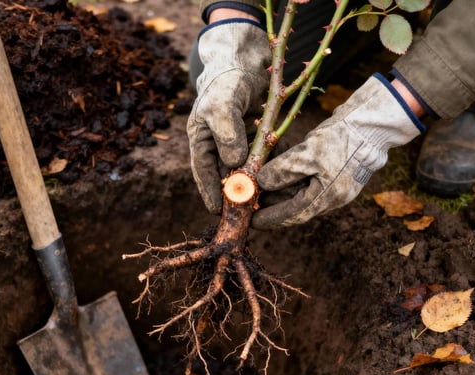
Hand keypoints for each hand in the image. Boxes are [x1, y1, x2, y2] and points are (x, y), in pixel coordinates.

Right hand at [187, 20, 270, 213]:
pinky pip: (258, 157)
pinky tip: (274, 180)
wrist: (245, 59)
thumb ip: (227, 136)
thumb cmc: (228, 79)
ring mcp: (235, 139)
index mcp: (200, 137)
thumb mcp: (223, 106)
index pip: (203, 171)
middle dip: (232, 194)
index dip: (210, 192)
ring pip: (241, 169)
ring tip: (259, 204)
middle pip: (222, 174)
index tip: (218, 211)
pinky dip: (264, 168)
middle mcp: (215, 142)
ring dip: (250, 185)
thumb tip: (234, 166)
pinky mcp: (253, 136)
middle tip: (241, 214)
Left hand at [252, 74, 425, 229]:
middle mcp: (332, 195)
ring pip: (301, 191)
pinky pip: (308, 178)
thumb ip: (283, 172)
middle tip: (250, 201)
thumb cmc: (341, 139)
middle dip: (273, 204)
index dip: (271, 218)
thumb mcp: (308, 154)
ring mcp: (335, 183)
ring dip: (280, 189)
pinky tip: (276, 168)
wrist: (373, 122)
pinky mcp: (335, 169)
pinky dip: (292, 176)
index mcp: (327, 197)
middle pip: (296, 205)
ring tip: (258, 186)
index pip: (293, 215)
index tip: (252, 220)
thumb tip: (260, 184)